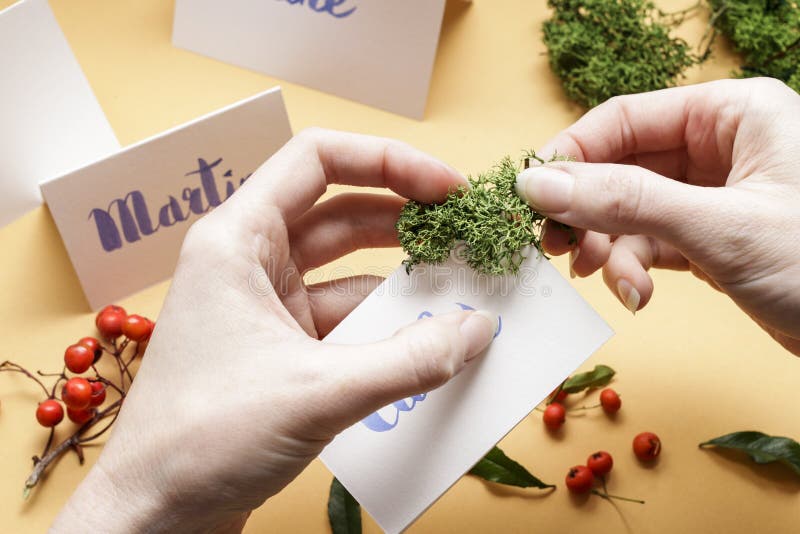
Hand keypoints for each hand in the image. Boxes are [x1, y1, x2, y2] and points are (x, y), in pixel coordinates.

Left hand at [53, 129, 496, 531]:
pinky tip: (426, 339)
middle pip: (340, 213)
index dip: (389, 161)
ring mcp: (263, 307)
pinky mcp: (278, 350)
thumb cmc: (202, 439)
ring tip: (460, 288)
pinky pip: (342, 321)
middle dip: (406, 219)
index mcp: (238, 240)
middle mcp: (249, 262)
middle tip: (465, 234)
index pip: (318, 161)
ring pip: (345, 272)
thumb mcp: (318, 392)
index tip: (445, 187)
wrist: (154, 515)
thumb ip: (408, 360)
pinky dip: (384, 327)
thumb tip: (476, 330)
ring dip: (400, 280)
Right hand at [515, 78, 799, 354]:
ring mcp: (714, 194)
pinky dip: (634, 267)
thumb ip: (624, 200)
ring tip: (605, 279)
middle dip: (587, 211)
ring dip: (609, 247)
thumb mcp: (718, 226)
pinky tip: (639, 294)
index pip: (624, 118)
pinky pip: (651, 241)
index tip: (531, 195)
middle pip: (620, 167)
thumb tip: (539, 183)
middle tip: (557, 247)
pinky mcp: (711, 237)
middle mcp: (721, 146)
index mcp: (733, 113)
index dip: (571, 156)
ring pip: (630, 209)